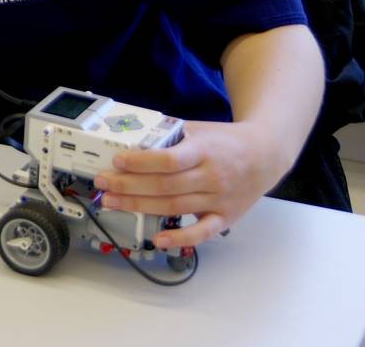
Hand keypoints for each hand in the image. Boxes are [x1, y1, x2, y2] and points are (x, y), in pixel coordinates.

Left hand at [93, 119, 281, 248]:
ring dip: (140, 207)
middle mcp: (211, 177)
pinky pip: (202, 232)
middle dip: (128, 186)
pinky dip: (181, 238)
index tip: (117, 161)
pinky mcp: (224, 217)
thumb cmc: (226, 141)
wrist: (265, 154)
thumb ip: (170, 136)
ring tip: (113, 202)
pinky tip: (158, 239)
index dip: (141, 162)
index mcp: (204, 151)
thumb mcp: (199, 129)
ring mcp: (218, 199)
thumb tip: (133, 140)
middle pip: (165, 186)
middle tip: (103, 184)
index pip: (168, 160)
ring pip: (174, 207)